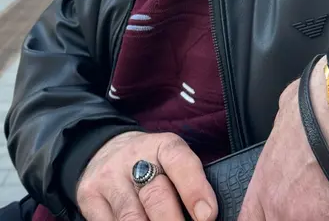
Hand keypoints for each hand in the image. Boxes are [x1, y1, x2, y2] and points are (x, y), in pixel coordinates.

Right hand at [76, 130, 216, 220]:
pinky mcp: (89, 199)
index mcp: (162, 145)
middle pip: (156, 195)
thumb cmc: (151, 165)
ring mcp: (109, 178)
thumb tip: (205, 216)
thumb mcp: (170, 162)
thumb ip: (188, 183)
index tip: (208, 215)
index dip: (194, 189)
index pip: (179, 161)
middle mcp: (134, 158)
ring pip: (131, 217)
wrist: (105, 152)